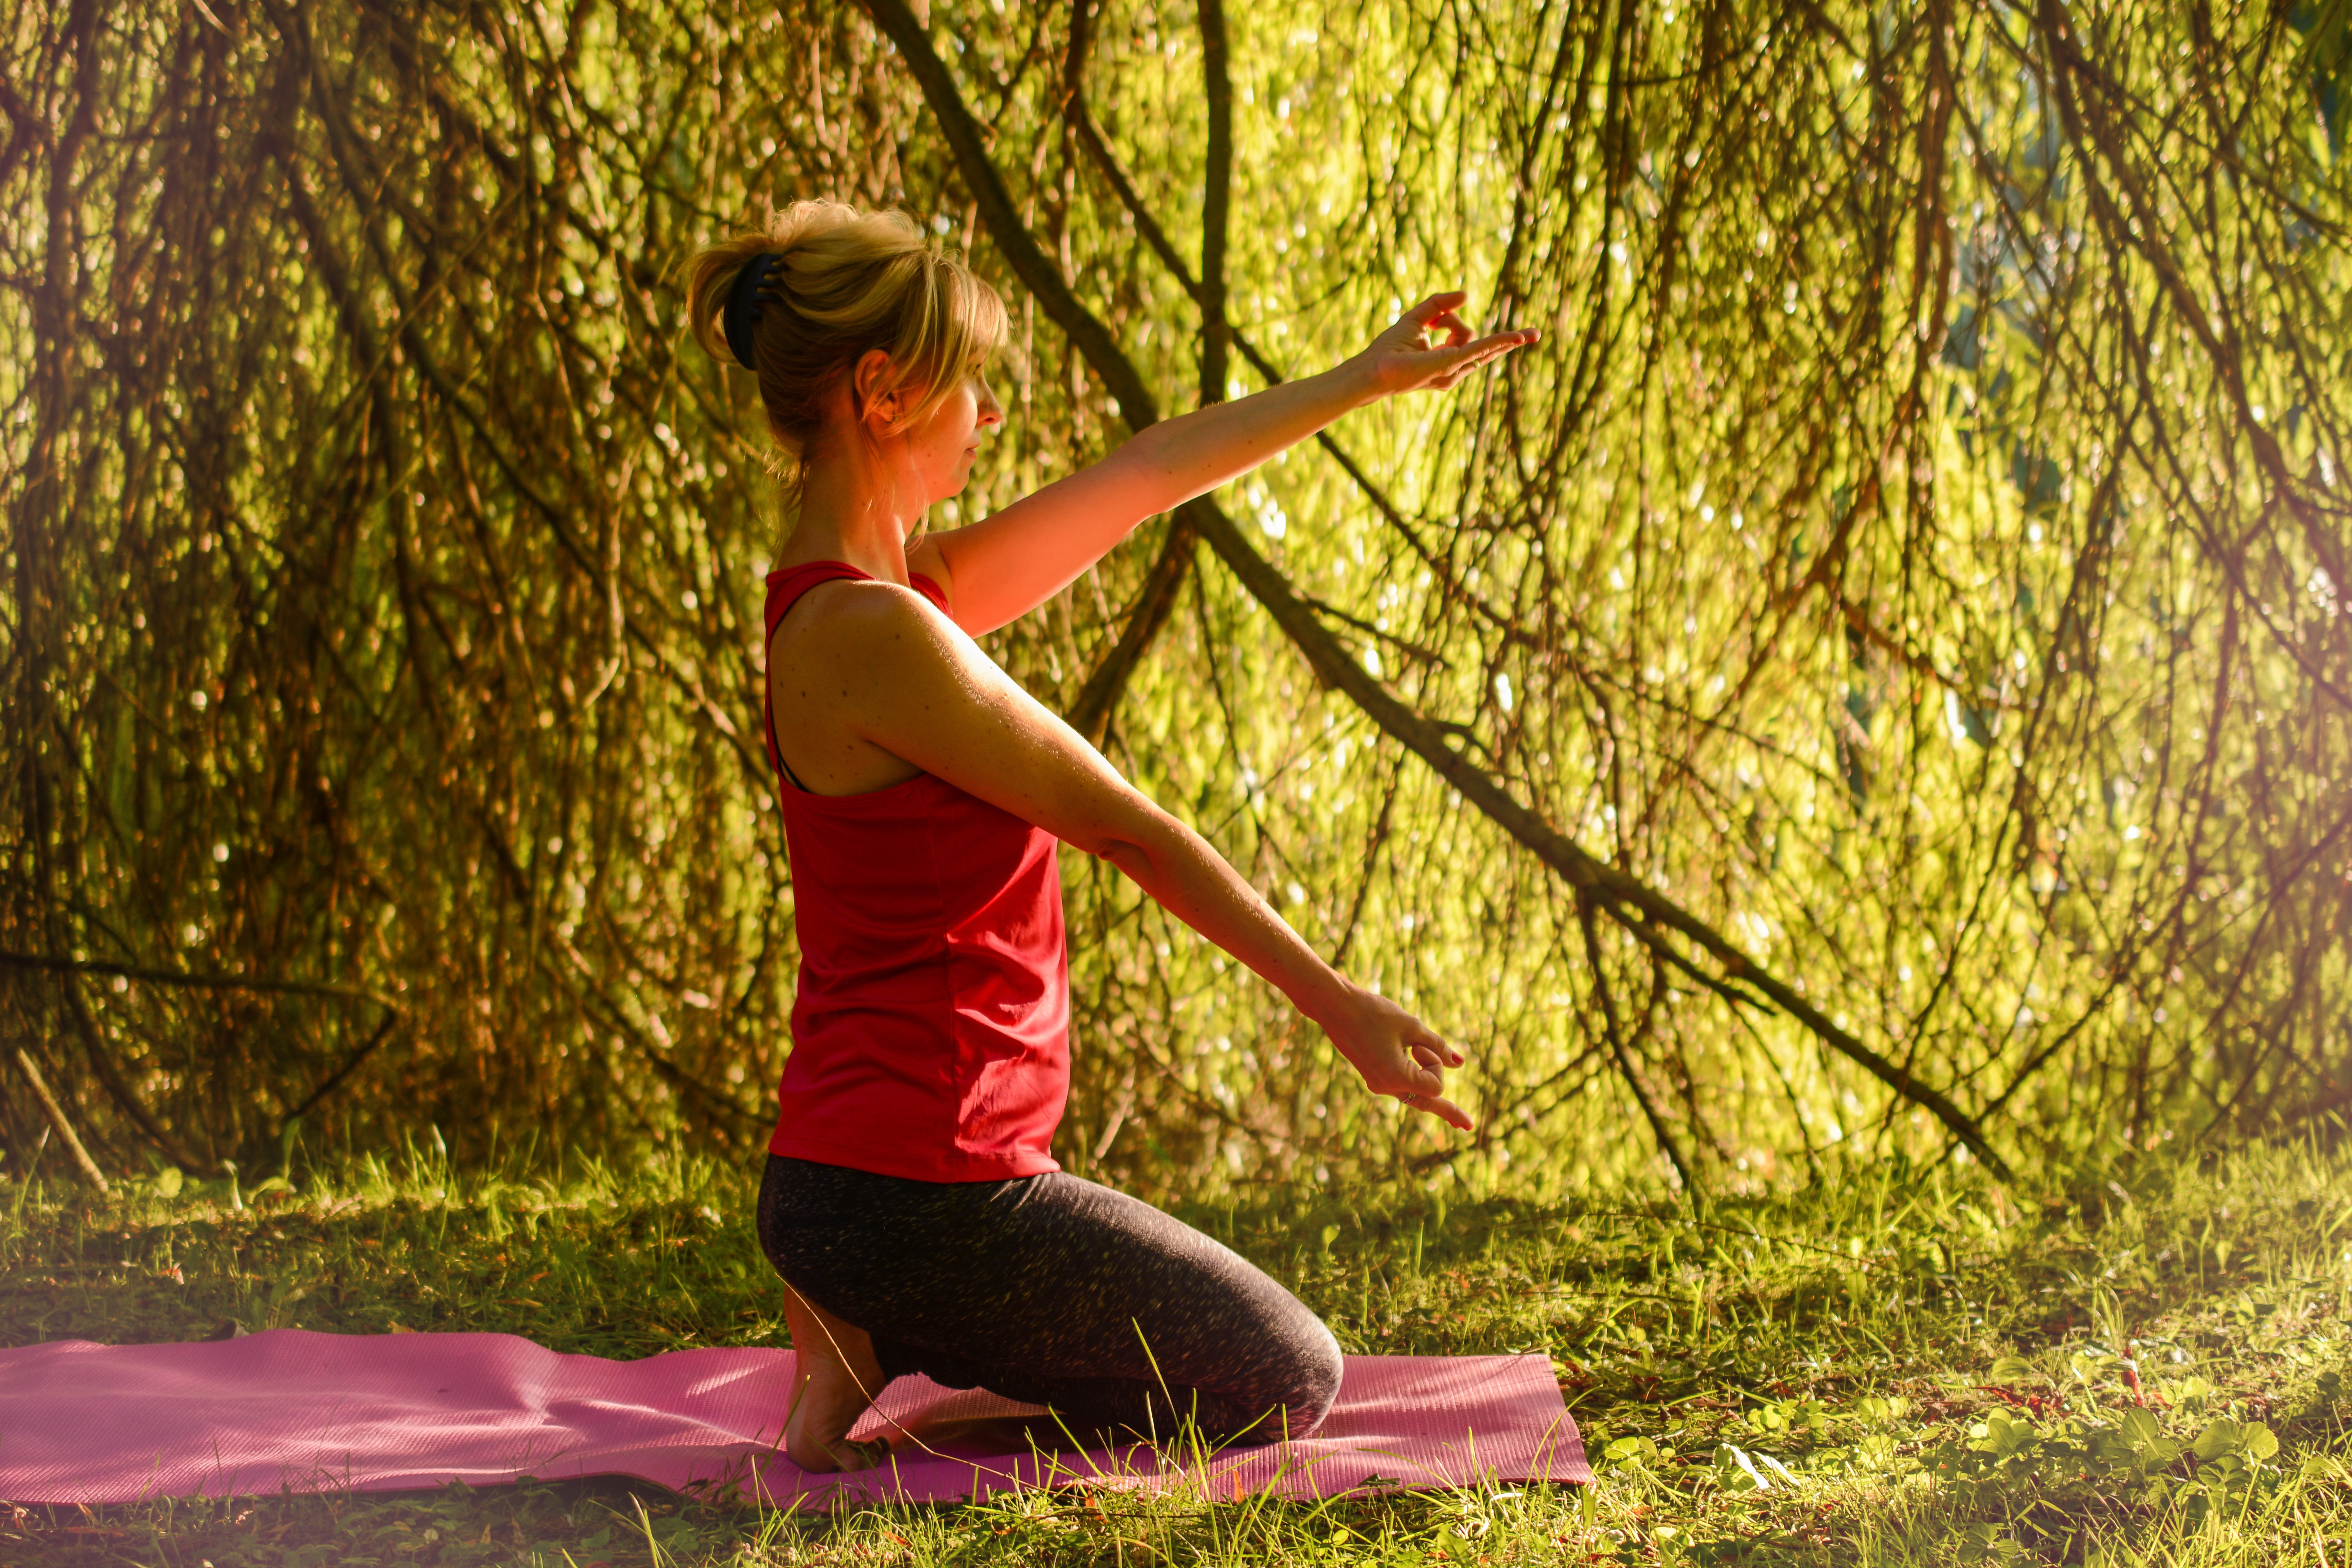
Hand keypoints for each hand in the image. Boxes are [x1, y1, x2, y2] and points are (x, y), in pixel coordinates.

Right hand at [1317, 981, 1474, 1130]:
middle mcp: (1385, 1087)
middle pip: (1427, 1102)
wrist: (1334, 1007)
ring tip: (1458, 1121)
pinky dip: (1417, 1083)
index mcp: (1394, 1078)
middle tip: (1468, 1126)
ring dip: (1431, 1091)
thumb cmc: (1373, 1013)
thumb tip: (1459, 1064)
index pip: (1435, 1086)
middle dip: (1448, 1112)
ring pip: (1414, 1095)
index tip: (1418, 1043)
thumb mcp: (1411, 1026)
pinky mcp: (1374, 1076)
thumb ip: (1438, 1046)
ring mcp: (1378, 1084)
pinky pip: (1402, 1086)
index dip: (1435, 1064)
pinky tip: (1432, 1100)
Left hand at [1349, 292, 1537, 398]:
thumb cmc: (1390, 348)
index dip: (1458, 324)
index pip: (1468, 339)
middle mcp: (1454, 369)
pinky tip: (1516, 338)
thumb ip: (1439, 304)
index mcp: (1448, 360)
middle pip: (1482, 346)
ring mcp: (1454, 370)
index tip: (1445, 323)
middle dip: (1509, 341)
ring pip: (1476, 341)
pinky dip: (1498, 342)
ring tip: (1525, 333)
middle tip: (1536, 334)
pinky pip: (1479, 348)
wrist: (1373, 368)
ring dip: (1472, 329)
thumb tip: (1467, 295)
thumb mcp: (1417, 317)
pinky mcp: (1450, 365)